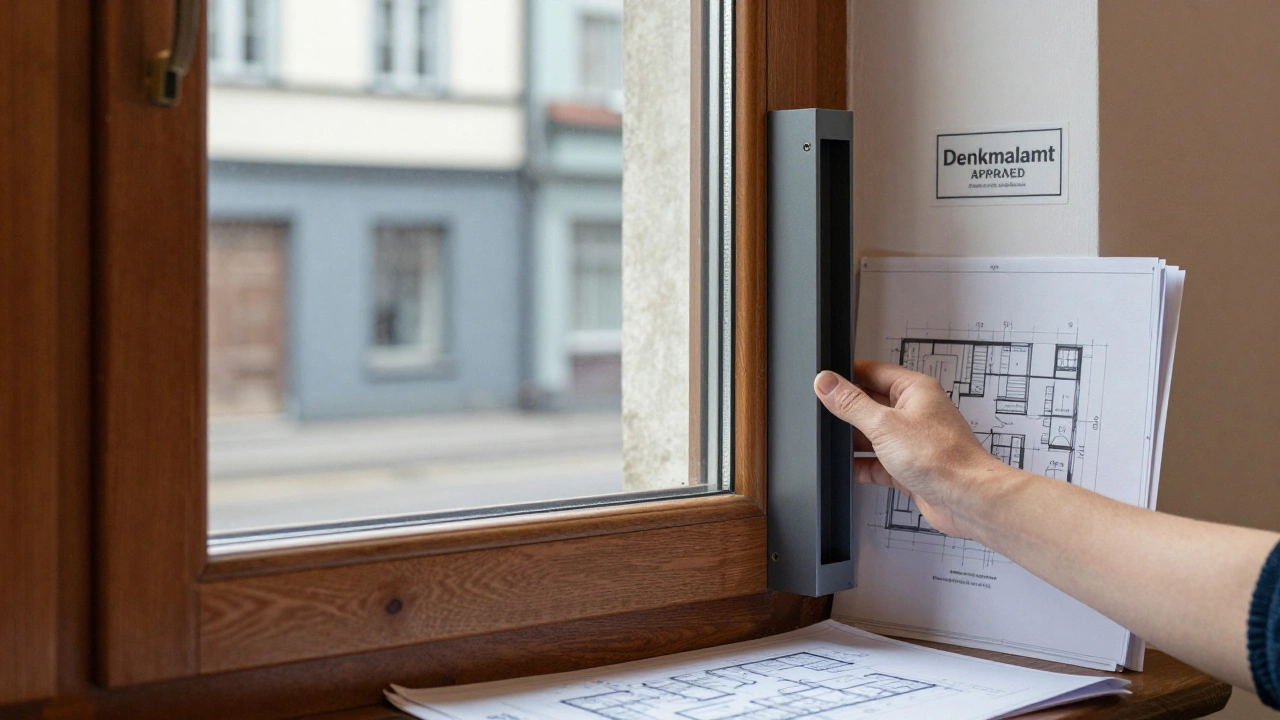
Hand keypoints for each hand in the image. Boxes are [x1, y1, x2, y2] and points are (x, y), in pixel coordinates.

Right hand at [813, 359, 1004, 537]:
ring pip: (873, 434)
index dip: (847, 375)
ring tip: (832, 444)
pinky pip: (878, 462)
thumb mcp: (884, 424)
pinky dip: (862, 465)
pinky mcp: (909, 467)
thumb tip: (826, 382)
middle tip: (824, 414)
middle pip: (871, 403)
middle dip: (848, 411)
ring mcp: (912, 440)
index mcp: (914, 390)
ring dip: (854, 440)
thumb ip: (851, 403)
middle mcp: (915, 412)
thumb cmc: (942, 458)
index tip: (822, 381)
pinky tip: (848, 469)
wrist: (965, 499)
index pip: (873, 371)